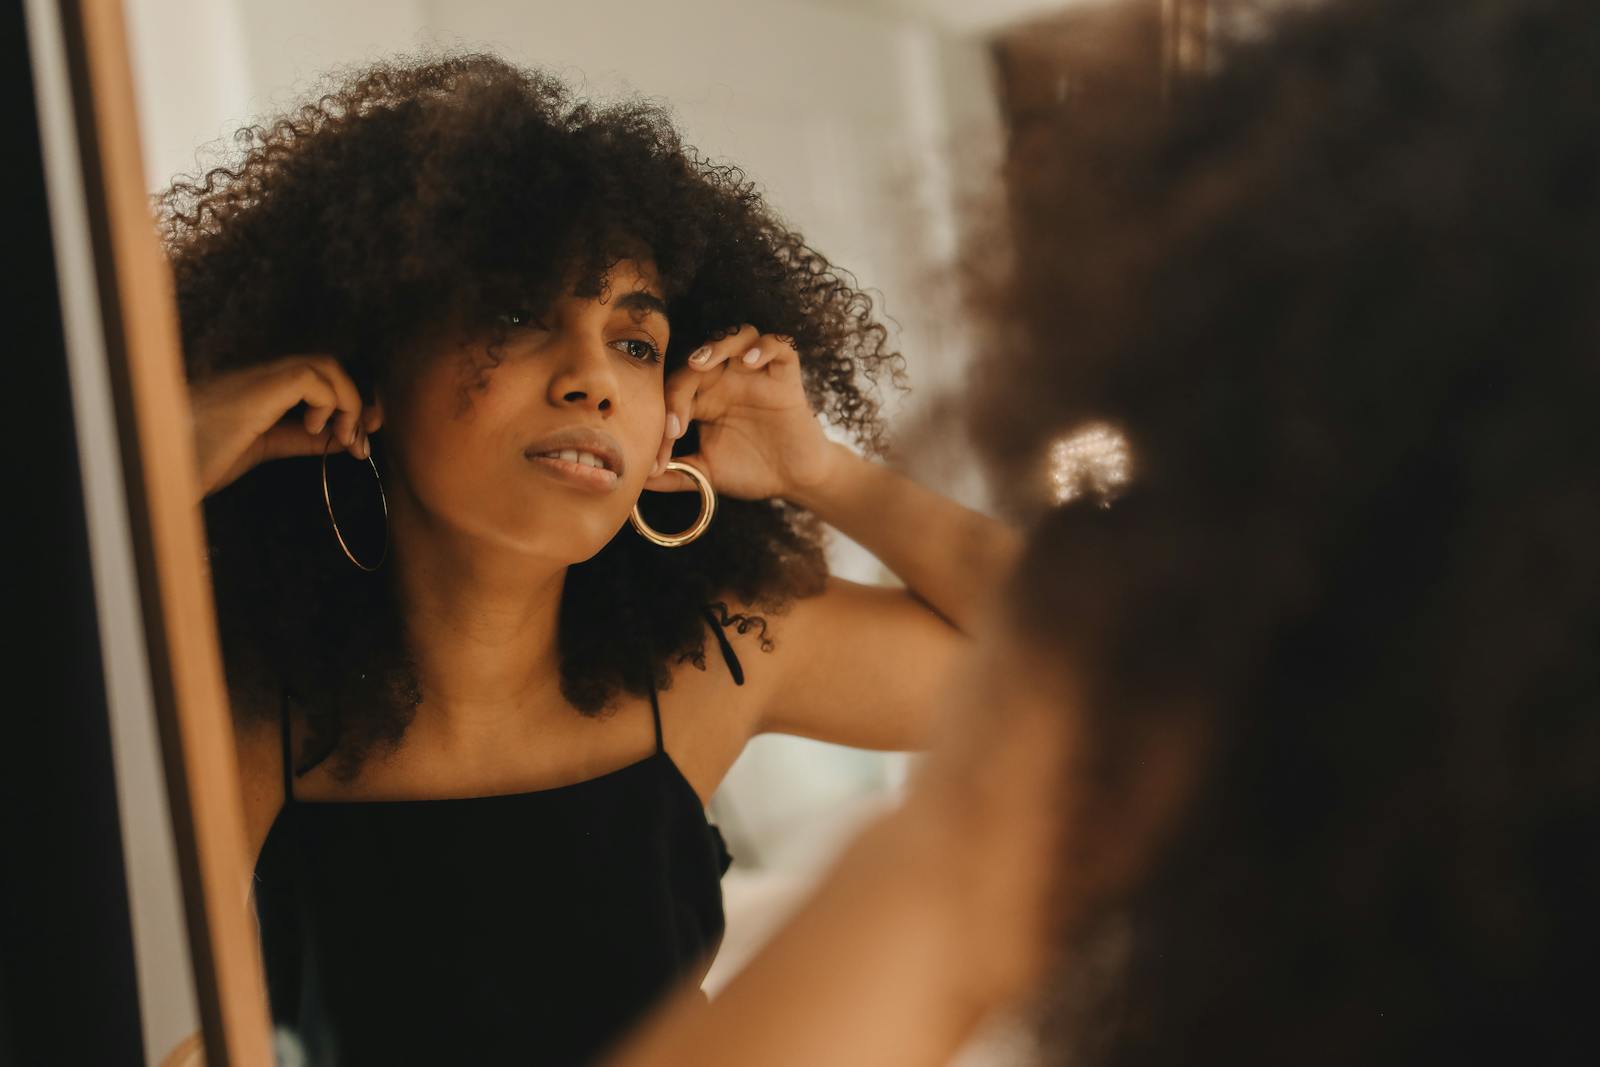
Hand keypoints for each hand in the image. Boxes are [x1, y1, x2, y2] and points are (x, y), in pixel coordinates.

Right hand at [190, 354, 382, 499]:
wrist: (154, 463)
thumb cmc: (194, 457)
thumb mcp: (260, 448)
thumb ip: (297, 439)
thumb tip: (337, 438)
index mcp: (258, 389)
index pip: (316, 378)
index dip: (348, 401)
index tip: (362, 436)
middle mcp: (259, 377)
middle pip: (325, 365)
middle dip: (356, 398)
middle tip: (360, 439)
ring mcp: (256, 380)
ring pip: (322, 366)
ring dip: (347, 401)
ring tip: (341, 437)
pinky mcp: (256, 391)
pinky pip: (310, 378)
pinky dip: (328, 403)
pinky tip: (313, 429)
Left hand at [644, 326, 836, 500]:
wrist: (793, 480)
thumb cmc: (750, 472)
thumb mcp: (704, 475)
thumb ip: (675, 475)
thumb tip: (639, 482)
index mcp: (704, 397)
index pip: (674, 388)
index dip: (663, 412)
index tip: (661, 450)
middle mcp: (727, 378)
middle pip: (698, 357)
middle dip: (680, 384)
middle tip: (674, 419)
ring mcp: (757, 373)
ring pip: (736, 335)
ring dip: (717, 344)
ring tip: (701, 363)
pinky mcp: (786, 376)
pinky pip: (778, 344)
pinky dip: (764, 347)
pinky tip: (750, 362)